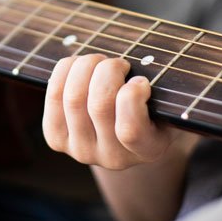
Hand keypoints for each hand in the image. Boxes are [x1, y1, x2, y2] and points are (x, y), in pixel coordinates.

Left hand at [43, 54, 177, 169]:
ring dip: (86, 67)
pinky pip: (54, 96)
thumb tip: (138, 78)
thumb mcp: (167, 100)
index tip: (141, 80)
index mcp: (148, 150)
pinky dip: (65, 71)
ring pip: (73, 98)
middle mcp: (113, 158)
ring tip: (99, 62)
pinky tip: (78, 65)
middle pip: (99, 105)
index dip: (132, 95)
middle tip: (118, 63)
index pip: (130, 130)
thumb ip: (162, 91)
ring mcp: (81, 151)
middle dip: (108, 70)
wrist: (126, 129)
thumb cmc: (152, 103)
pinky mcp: (56, 138)